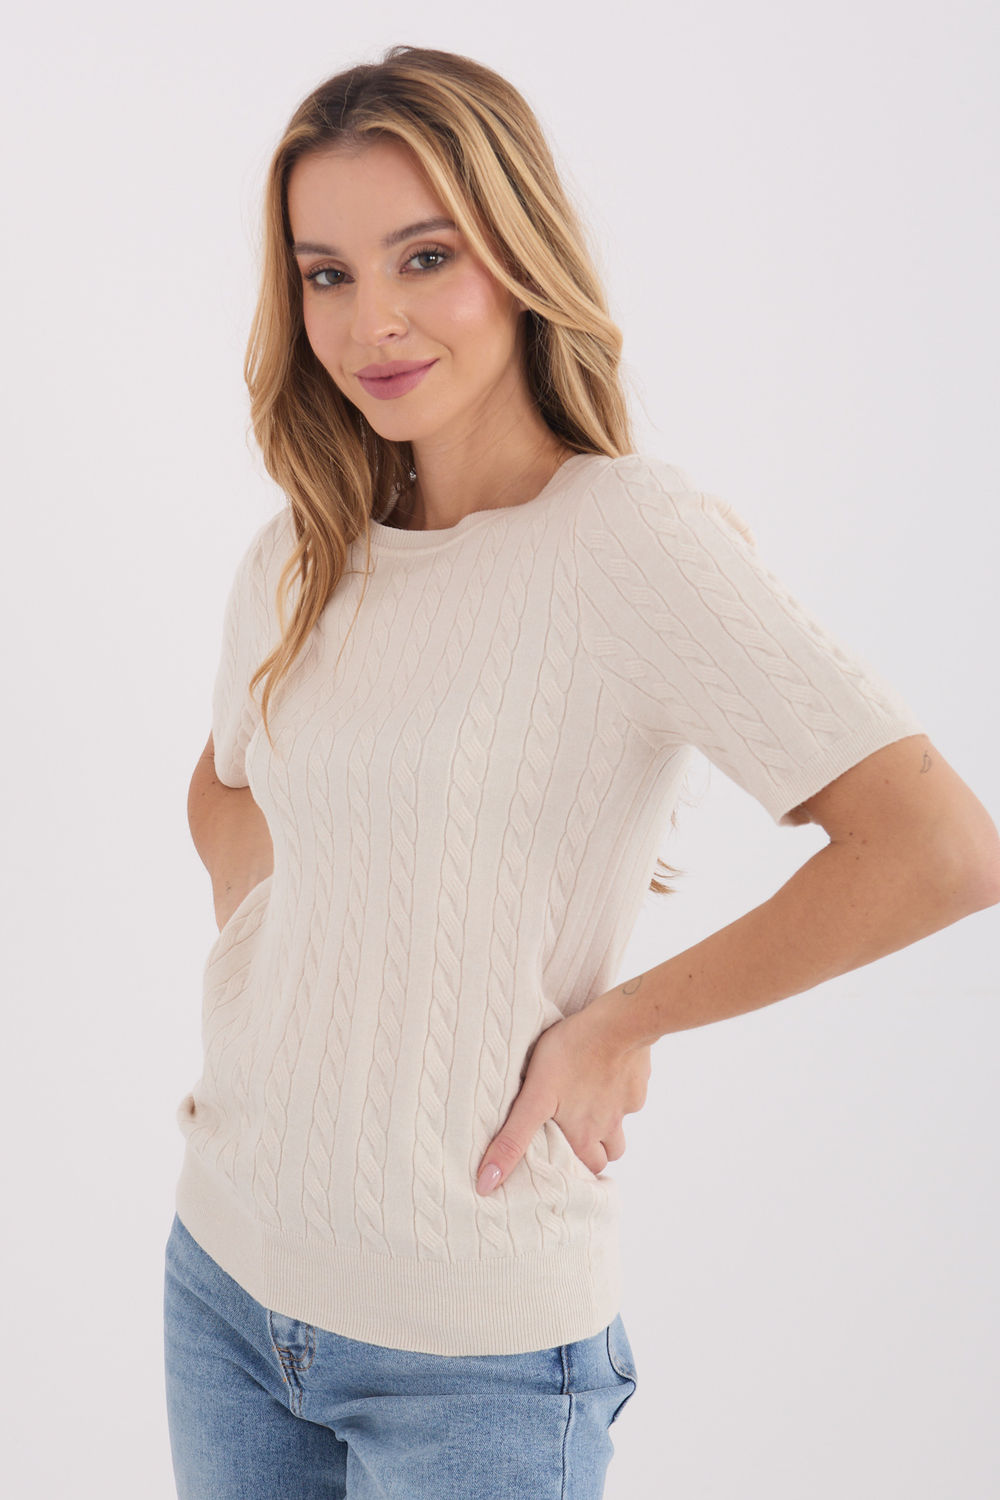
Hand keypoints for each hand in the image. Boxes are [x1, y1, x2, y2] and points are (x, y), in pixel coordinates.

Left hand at [475, 991, 651, 1193]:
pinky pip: (629, 1095)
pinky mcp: (637, 1081)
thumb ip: (512, 1139)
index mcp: (583, 1136)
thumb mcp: (533, 1098)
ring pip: (620, 1129)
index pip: (585, 1171)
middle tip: (572, 1135)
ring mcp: (626, 1105)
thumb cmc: (570, 1054)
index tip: (563, 1164)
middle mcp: (608, 1127)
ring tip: (586, 1105)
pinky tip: (603, 1072)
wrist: (617, 1023)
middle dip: (592, 1151)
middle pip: (606, 1156)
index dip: (574, 1170)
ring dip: (606, 1125)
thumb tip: (486, 1183)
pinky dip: (618, 1091)